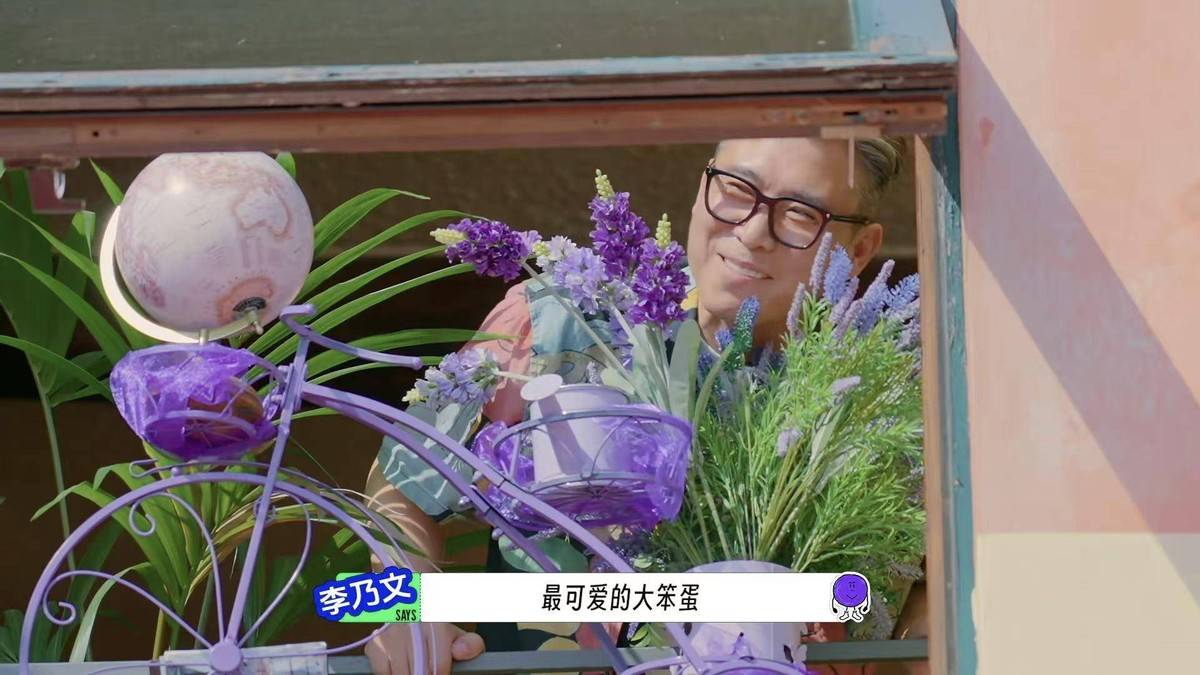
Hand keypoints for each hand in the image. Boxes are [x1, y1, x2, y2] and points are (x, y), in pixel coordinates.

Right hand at [365, 622, 484, 674]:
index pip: (439, 665)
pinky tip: (400, 670)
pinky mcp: (374, 645)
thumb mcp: (456, 636)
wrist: (409, 612)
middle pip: (419, 672)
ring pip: (401, 674)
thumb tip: (461, 651)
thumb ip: (470, 644)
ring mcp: (390, 636)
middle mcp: (410, 626)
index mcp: (435, 623)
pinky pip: (382, 673)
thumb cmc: (435, 632)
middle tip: (427, 673)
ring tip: (416, 670)